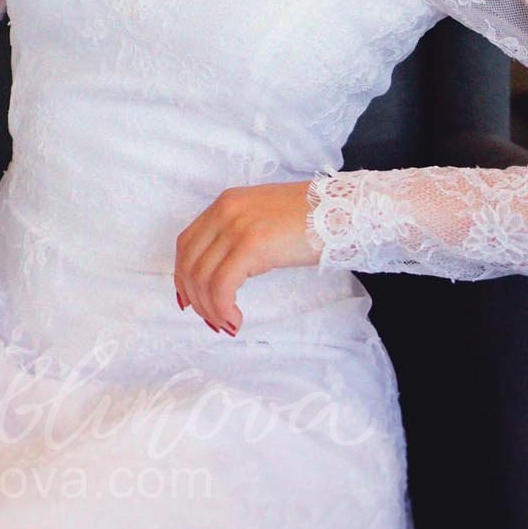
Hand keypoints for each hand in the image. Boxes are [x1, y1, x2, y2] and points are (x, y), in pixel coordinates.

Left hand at [172, 180, 320, 334]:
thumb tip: (225, 271)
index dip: (183, 276)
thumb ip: (239, 236)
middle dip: (196, 299)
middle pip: (189, 263)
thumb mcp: (264, 220)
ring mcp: (236, 226)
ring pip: (202, 277)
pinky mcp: (252, 244)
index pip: (187, 243)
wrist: (344, 210)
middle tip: (213, 321)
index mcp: (226, 204)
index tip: (190, 301)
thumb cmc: (312, 220)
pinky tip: (237, 319)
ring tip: (228, 324)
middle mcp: (225, 211)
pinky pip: (221, 285)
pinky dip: (222, 308)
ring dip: (210, 309)